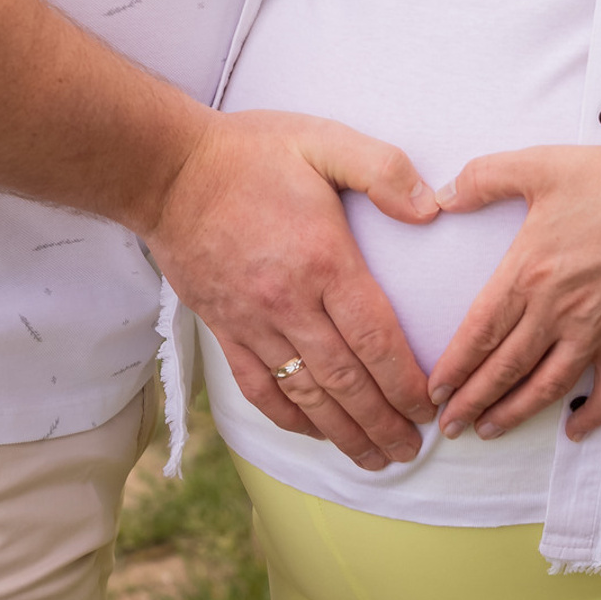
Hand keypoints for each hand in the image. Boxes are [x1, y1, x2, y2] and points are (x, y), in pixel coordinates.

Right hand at [146, 108, 441, 469]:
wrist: (168, 171)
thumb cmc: (250, 154)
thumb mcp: (323, 140)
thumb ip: (383, 170)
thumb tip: (432, 209)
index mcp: (323, 260)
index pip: (376, 339)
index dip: (407, 382)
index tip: (432, 406)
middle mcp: (289, 302)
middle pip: (346, 382)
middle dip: (384, 423)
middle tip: (412, 450)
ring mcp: (253, 322)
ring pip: (306, 396)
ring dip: (344, 435)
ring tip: (376, 459)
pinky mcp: (224, 329)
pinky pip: (259, 389)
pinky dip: (290, 420)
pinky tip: (315, 433)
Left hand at [426, 127, 600, 442]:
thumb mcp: (541, 165)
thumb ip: (484, 177)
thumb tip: (441, 197)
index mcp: (529, 272)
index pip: (480, 332)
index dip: (454, 366)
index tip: (434, 390)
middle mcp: (558, 310)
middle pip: (506, 368)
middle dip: (472, 401)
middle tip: (448, 426)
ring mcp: (597, 329)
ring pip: (548, 386)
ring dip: (515, 413)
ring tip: (489, 430)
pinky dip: (592, 414)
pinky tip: (574, 429)